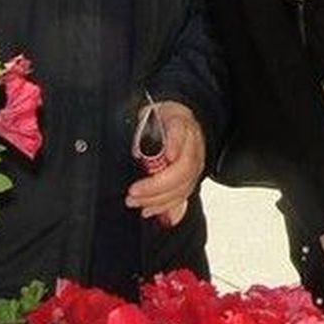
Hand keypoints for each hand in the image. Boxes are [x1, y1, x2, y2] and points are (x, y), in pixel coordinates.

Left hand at [125, 101, 204, 225]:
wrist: (179, 121)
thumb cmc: (160, 119)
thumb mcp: (147, 114)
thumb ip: (138, 127)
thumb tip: (128, 147)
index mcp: (181, 123)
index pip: (181, 132)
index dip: (175, 144)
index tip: (167, 155)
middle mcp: (193, 145)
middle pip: (183, 168)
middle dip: (157, 185)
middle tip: (133, 191)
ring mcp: (195, 164)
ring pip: (183, 186)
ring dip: (157, 199)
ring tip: (134, 202)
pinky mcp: (191, 178)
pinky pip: (182, 196)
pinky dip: (165, 206)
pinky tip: (149, 209)